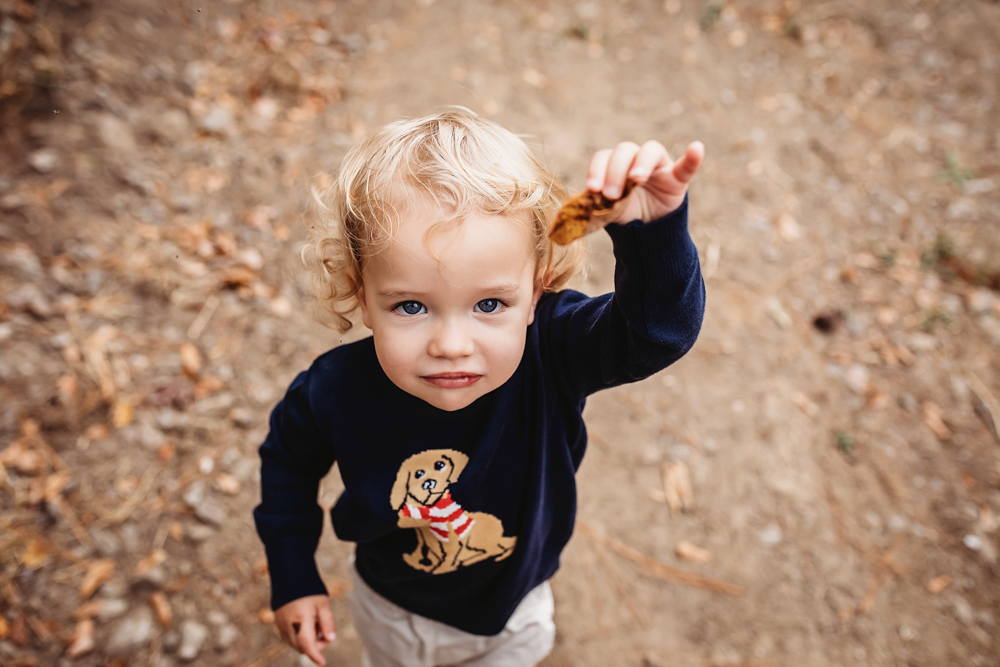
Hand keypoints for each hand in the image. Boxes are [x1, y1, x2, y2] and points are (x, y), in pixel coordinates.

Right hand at [274, 595, 336, 665]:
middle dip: (315, 645)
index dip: (315, 655)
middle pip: (301, 647)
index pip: (307, 643)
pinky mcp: (278, 624)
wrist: (290, 578)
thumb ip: (328, 622)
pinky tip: (306, 623)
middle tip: (324, 631)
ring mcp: (280, 625)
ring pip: (295, 644)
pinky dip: (299, 636)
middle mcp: (287, 624)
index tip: (322, 663)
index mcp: (301, 618)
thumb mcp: (323, 604)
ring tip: (314, 622)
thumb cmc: (309, 591)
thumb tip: (331, 639)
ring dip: (306, 640)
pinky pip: (290, 638)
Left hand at [586, 140, 703, 223]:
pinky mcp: (677, 177)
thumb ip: (594, 207)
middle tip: (611, 194)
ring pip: (650, 151)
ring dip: (642, 163)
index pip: (603, 157)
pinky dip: (693, 157)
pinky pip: (686, 165)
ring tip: (637, 179)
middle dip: (615, 171)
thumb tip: (572, 216)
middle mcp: (635, 158)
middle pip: (624, 151)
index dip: (596, 170)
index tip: (592, 189)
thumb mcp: (607, 211)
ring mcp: (658, 165)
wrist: (647, 229)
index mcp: (614, 164)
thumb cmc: (624, 213)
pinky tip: (696, 148)